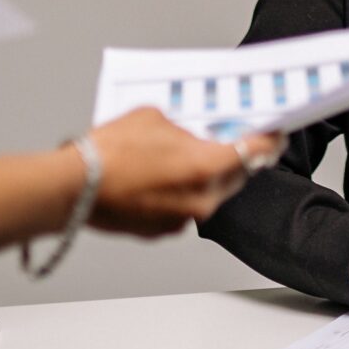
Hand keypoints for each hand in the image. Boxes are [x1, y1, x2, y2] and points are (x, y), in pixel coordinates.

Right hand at [84, 109, 277, 235]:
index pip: (255, 152)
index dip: (269, 141)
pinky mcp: (162, 230)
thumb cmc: (108, 153)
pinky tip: (160, 177)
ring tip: (183, 157)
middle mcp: (202, 198)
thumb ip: (183, 126)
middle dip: (238, 159)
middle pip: (237, 176)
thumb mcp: (155, 117)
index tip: (275, 134)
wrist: (73, 188)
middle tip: (235, 141)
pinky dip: (181, 193)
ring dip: (206, 177)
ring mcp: (182, 219)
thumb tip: (188, 132)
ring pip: (210, 194)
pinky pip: (185, 208)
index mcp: (207, 166)